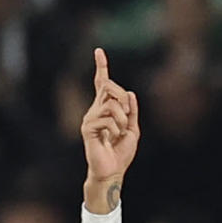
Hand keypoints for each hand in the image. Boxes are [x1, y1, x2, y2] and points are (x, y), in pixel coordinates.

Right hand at [82, 47, 139, 211]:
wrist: (112, 171)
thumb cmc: (121, 153)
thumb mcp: (133, 130)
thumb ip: (132, 112)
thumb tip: (130, 93)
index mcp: (105, 110)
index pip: (101, 85)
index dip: (101, 67)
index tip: (99, 51)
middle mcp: (95, 110)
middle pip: (108, 87)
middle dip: (123, 99)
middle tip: (128, 119)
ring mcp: (90, 118)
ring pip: (111, 103)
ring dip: (123, 118)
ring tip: (120, 133)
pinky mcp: (88, 128)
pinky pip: (107, 118)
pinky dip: (116, 129)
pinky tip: (112, 139)